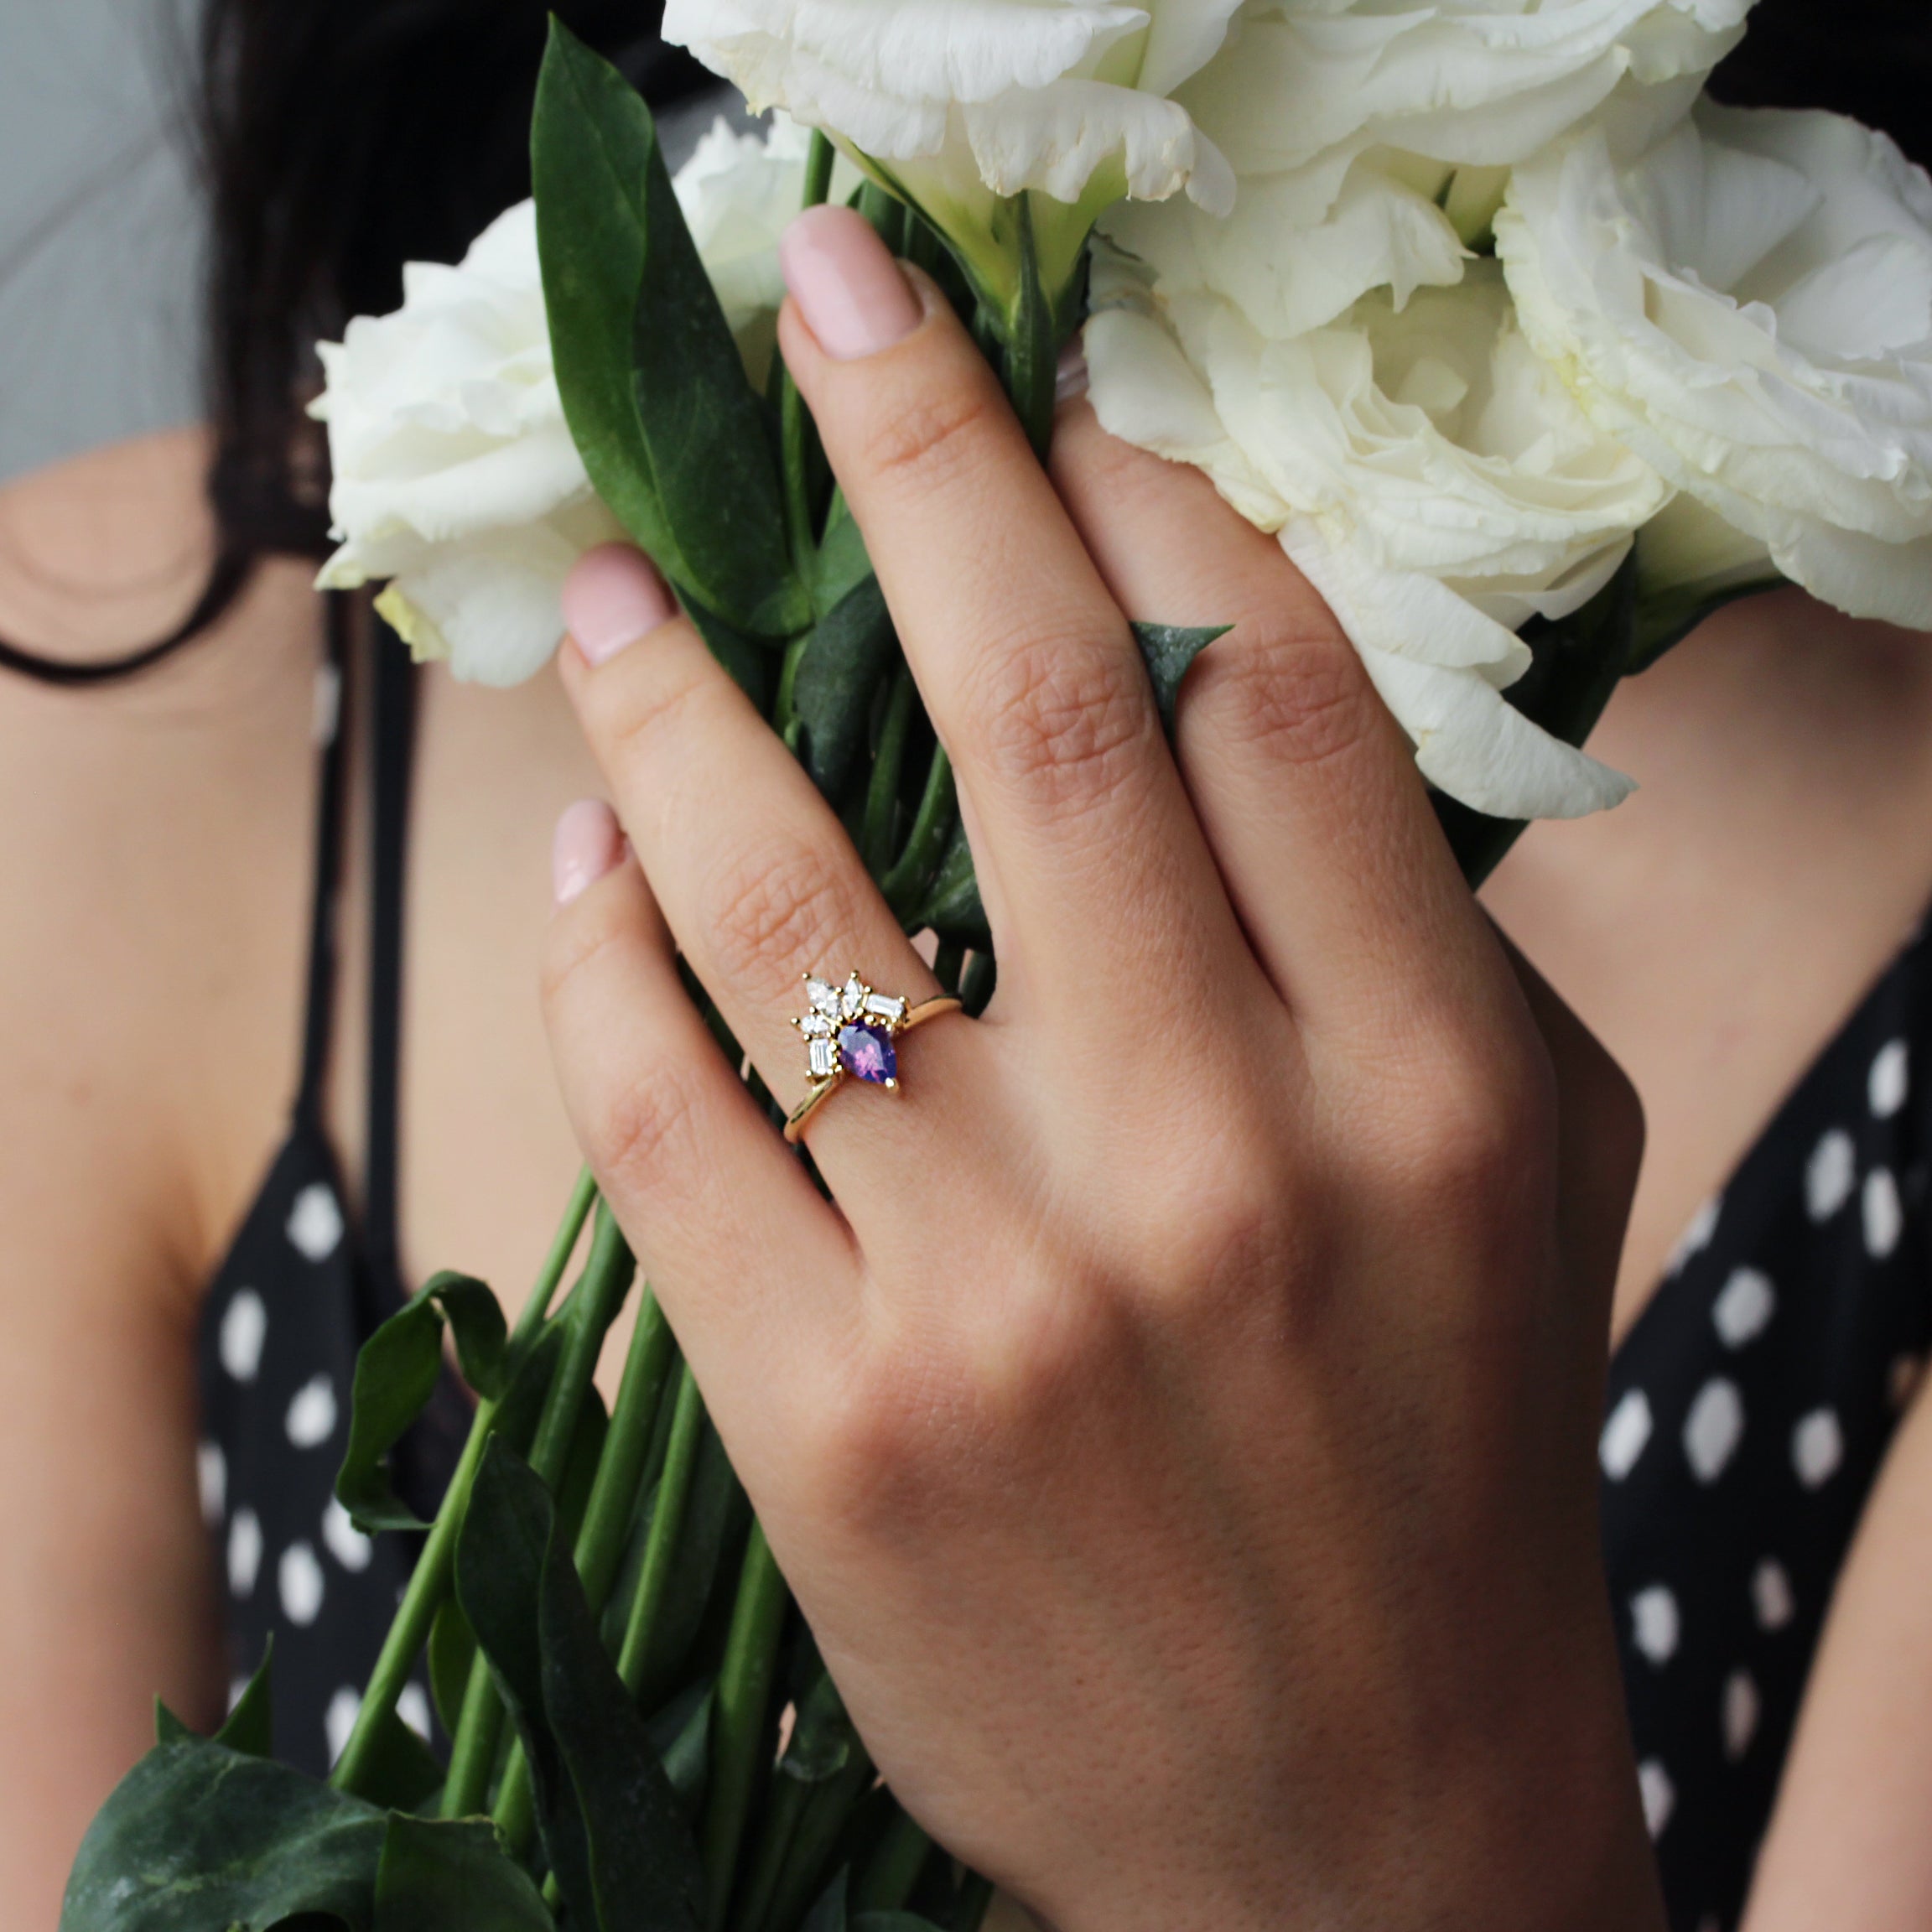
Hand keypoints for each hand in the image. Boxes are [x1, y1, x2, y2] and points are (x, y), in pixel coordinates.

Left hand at [540, 207, 1659, 1931]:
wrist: (1350, 1836)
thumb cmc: (1447, 1479)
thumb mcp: (1520, 1184)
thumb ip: (1413, 938)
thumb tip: (1229, 690)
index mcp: (1426, 1089)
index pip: (1276, 691)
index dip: (1150, 492)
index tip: (1047, 390)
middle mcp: (1220, 1165)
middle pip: (1044, 712)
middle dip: (921, 456)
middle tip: (825, 302)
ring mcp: (1004, 1298)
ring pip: (793, 899)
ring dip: (677, 708)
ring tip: (617, 600)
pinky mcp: (833, 1427)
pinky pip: (666, 1116)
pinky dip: (599, 954)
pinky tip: (585, 859)